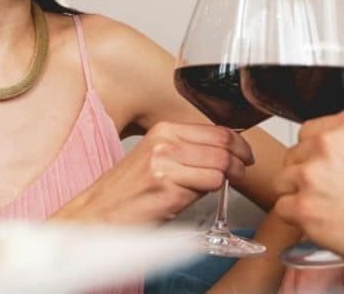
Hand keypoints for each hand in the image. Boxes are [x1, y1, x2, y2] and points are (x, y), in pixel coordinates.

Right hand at [53, 122, 253, 223]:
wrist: (98, 214)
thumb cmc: (127, 192)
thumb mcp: (158, 160)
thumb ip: (190, 153)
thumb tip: (225, 155)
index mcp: (164, 130)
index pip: (218, 130)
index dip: (239, 145)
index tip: (245, 156)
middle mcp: (165, 141)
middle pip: (224, 147)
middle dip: (239, 164)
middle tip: (240, 175)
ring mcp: (166, 163)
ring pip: (220, 167)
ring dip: (226, 181)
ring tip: (216, 189)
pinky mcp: (168, 186)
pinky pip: (208, 186)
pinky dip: (207, 194)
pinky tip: (192, 198)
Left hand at [274, 112, 343, 285]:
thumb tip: (340, 155)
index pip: (309, 132)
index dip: (315, 154)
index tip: (323, 167)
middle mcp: (327, 144)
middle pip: (294, 155)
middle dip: (306, 174)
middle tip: (328, 193)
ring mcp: (312, 175)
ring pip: (284, 181)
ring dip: (299, 195)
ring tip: (326, 210)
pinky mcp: (303, 207)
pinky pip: (282, 209)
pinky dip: (297, 219)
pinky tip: (320, 224)